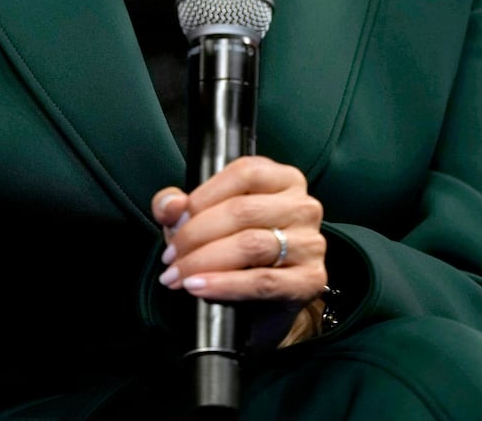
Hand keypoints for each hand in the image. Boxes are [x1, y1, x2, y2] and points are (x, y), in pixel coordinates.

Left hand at [153, 157, 327, 343]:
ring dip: (204, 262)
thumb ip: (178, 207)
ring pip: (251, 244)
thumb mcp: (202, 223)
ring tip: (178, 276)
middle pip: (244, 210)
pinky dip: (225, 285)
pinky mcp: (310, 279)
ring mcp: (311, 242)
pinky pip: (263, 281)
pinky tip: (200, 287)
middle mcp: (303, 206)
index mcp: (284, 180)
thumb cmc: (235, 256)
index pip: (244, 173)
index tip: (174, 223)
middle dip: (196, 235)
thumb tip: (171, 205)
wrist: (261, 307)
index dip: (203, 197)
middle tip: (170, 258)